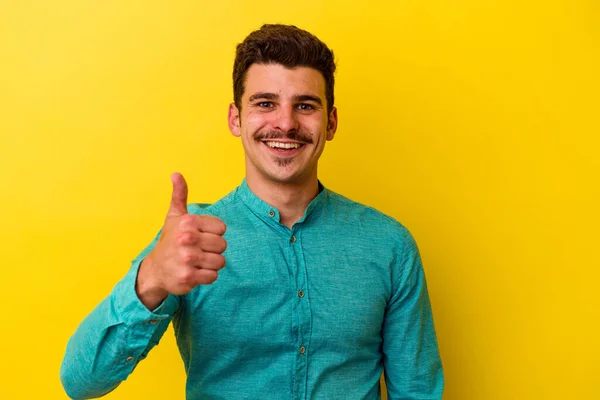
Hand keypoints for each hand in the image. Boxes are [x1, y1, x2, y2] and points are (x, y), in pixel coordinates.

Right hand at [136, 173, 226, 308]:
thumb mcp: (174, 216)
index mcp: (188, 222)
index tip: (200, 236)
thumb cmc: (170, 240)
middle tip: (199, 251)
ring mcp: (187, 259)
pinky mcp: (188, 277)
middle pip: (223, 245)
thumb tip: (176, 174)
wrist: (155, 270)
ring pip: (220, 261)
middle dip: (213, 250)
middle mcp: (187, 238)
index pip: (222, 228)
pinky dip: (207, 276)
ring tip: (197, 262)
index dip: (213, 234)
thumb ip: (179, 195)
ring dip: (211, 264)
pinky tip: (195, 272)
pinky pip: (213, 276)